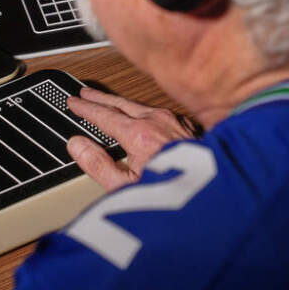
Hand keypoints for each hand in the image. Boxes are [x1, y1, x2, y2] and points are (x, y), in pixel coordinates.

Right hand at [67, 87, 197, 190]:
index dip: (85, 108)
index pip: (104, 115)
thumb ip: (98, 165)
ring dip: (123, 104)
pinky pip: (161, 114)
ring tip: (110, 103)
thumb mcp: (126, 189)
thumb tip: (77, 145)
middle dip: (101, 98)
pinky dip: (145, 113)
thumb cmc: (174, 194)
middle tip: (85, 94)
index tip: (73, 103)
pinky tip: (143, 118)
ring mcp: (176, 122)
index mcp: (139, 134)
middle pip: (122, 103)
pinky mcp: (189, 128)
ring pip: (142, 107)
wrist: (215, 195)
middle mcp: (159, 121)